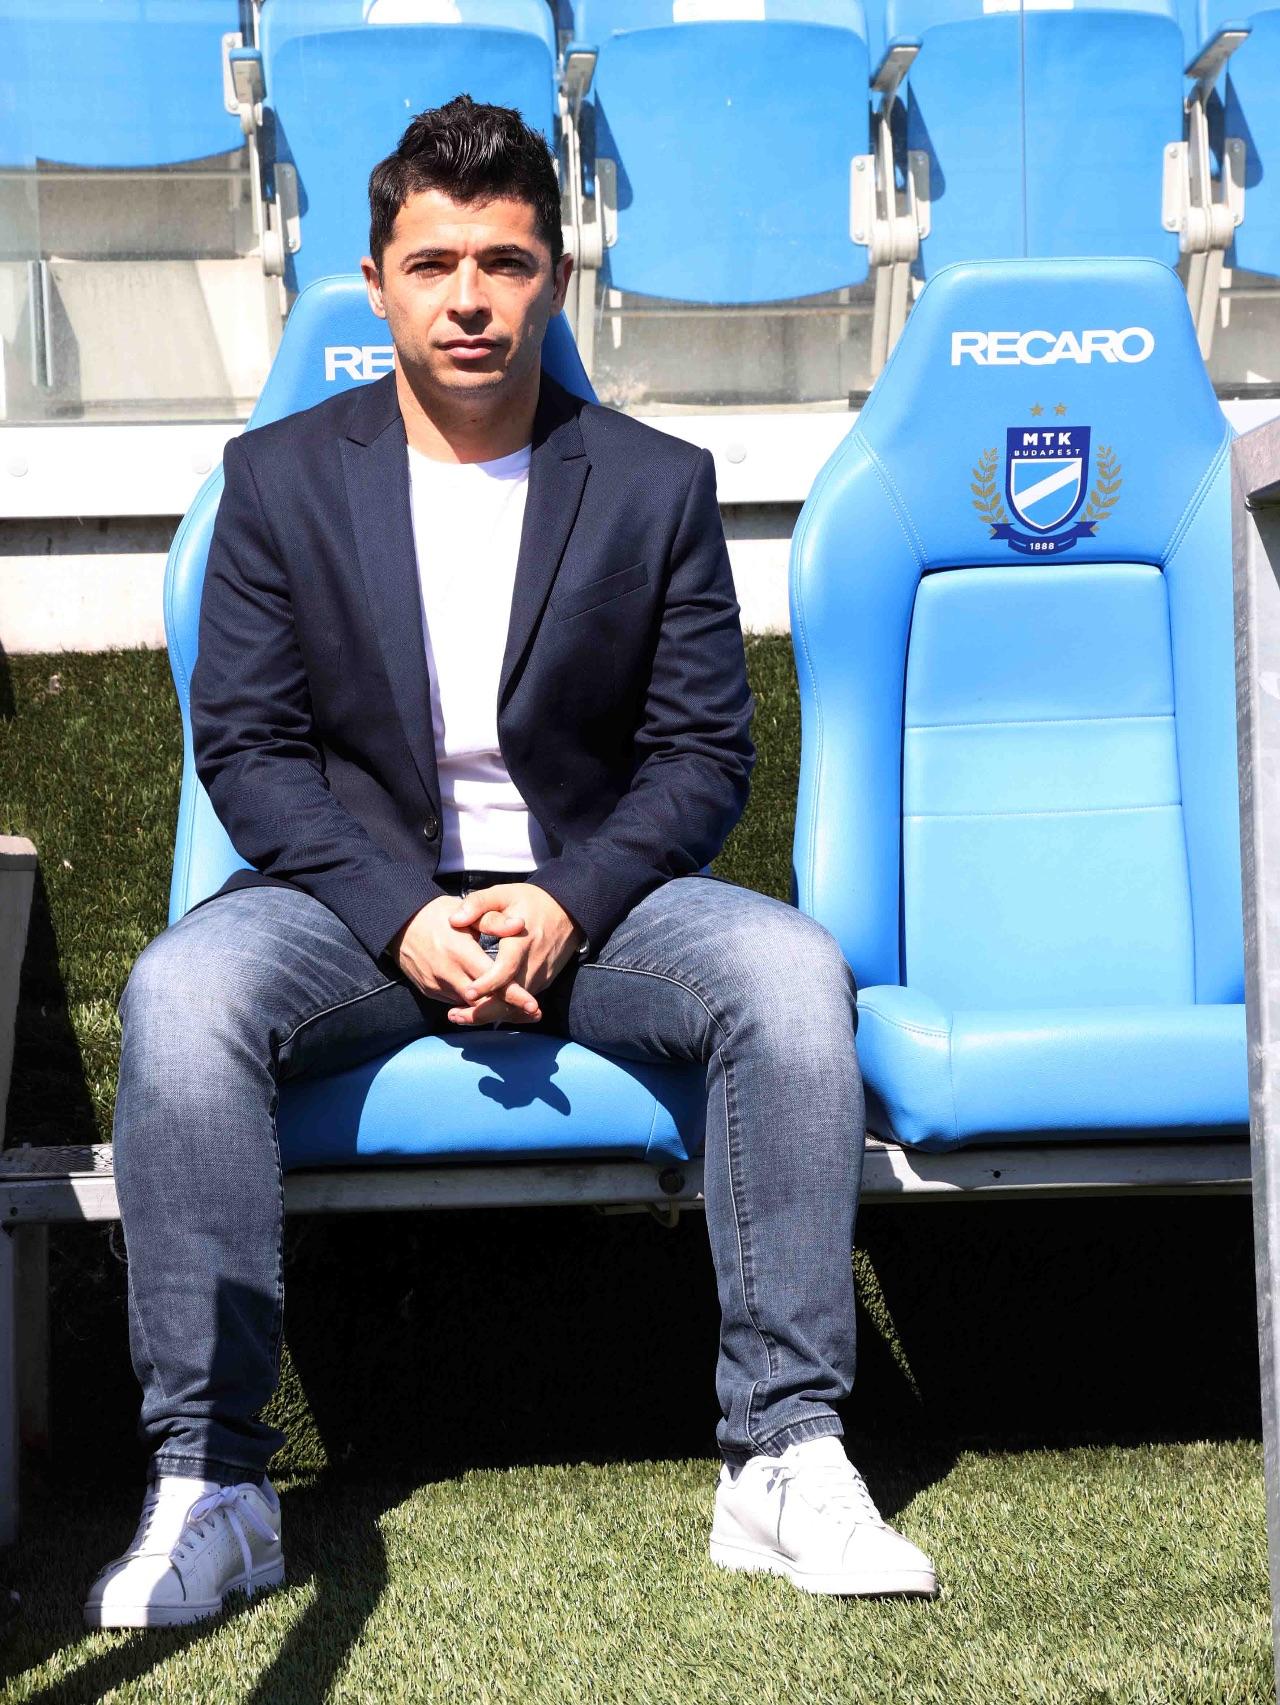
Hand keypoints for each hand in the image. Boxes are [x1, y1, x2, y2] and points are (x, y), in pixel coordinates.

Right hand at [390, 894, 540, 1024]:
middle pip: (483, 1002)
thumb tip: (519, 924)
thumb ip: (494, 921)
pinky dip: (473, 1006)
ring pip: (469, 1007)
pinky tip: (490, 1003)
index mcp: (460, 953)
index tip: (534, 1006)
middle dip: (509, 1009)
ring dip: (492, 1009)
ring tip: (518, 1011)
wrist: (400, 923)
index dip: (515, 996)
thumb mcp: (467, 912)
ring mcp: (437, 986)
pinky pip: (456, 1003)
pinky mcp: (430, 991)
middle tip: (534, 1013)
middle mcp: (448, 974)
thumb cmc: (438, 914)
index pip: (492, 982)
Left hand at [443, 882, 584, 1026]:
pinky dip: (501, 1010)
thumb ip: (478, 904)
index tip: (467, 992)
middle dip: (482, 1011)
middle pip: (509, 998)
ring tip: (459, 1017)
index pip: (507, 969)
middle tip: (453, 1016)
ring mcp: (540, 976)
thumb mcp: (504, 894)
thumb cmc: (532, 902)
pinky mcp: (542, 982)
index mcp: (521, 942)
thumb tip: (454, 920)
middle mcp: (533, 964)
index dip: (488, 983)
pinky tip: (480, 1011)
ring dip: (489, 1014)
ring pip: (515, 1005)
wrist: (569, 911)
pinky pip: (521, 1002)